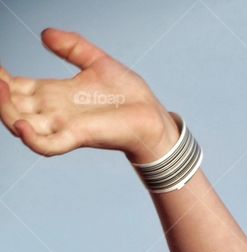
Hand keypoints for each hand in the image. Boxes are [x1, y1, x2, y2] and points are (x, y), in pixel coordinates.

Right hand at [0, 28, 178, 161]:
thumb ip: (72, 47)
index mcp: (53, 93)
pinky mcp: (79, 136)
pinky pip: (48, 145)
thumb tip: (45, 33)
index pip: (16, 88)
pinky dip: (32, 138)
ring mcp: (64, 125)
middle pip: (12, 105)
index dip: (1, 79)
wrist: (153, 116)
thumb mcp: (97, 62)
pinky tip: (21, 125)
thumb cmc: (129, 95)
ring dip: (5, 110)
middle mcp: (53, 111)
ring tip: (0, 90)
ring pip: (21, 123)